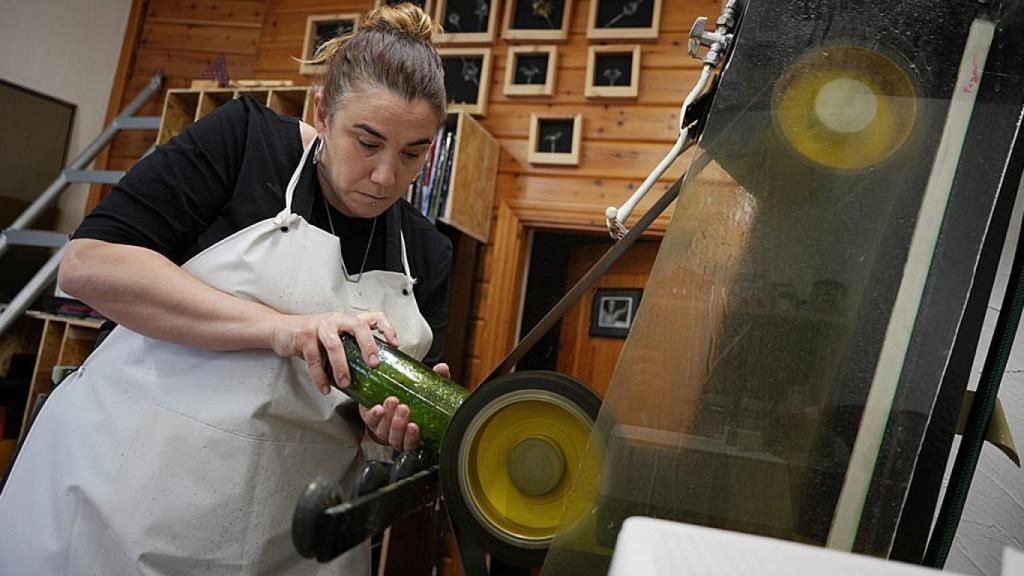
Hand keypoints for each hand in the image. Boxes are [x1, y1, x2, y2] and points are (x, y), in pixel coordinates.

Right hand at [268, 310, 398, 393]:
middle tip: (374, 364)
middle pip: (358, 326)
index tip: (395, 343)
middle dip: (369, 345)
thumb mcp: (334, 338)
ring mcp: (320, 326)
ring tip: (345, 382)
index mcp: (347, 320)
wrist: (281, 330)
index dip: (386, 328)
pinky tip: (325, 387)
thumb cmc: (312, 337)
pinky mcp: (304, 336)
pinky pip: (314, 358)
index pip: (373, 317)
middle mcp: (336, 319)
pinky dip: (320, 376)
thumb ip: (349, 348)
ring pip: (335, 345)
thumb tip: (369, 373)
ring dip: (341, 366)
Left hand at [359, 363, 449, 450]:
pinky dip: (374, 415)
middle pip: (396, 438)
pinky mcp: (370, 418)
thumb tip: (442, 368)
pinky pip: (370, 420)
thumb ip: (436, 379)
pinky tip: (378, 408)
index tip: (414, 426)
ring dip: (388, 417)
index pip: (411, 444)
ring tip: (392, 401)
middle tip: (403, 408)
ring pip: (383, 431)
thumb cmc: (412, 397)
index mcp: (411, 434)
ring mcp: (382, 428)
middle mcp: (396, 435)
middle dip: (398, 424)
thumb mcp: (425, 390)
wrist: (388, 392)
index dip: (412, 438)